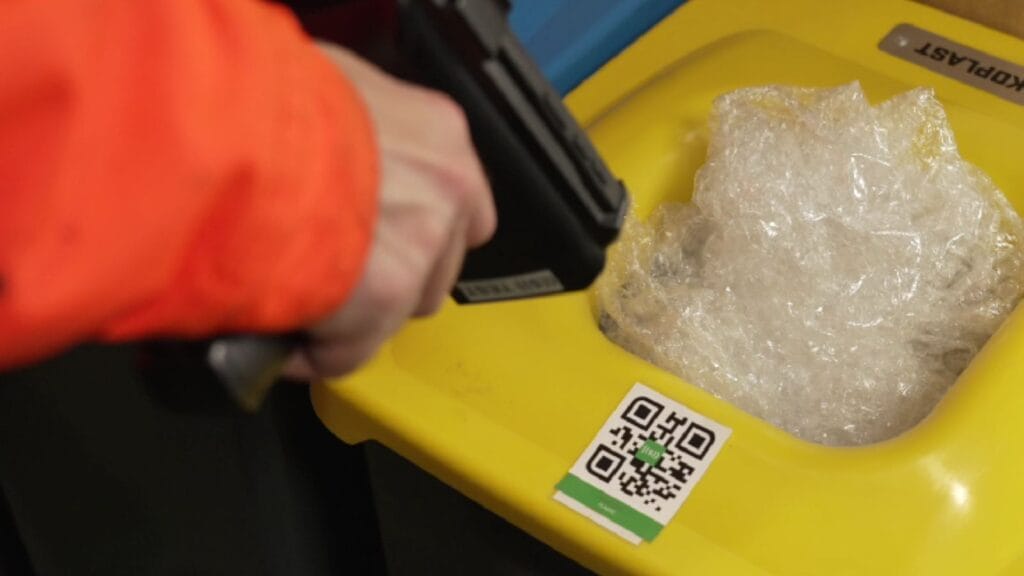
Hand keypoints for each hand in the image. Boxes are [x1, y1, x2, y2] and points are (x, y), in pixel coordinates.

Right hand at [284, 43, 495, 379]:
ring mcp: (424, 245)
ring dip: (360, 314)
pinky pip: (354, 349)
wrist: (236, 137)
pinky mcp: (388, 296)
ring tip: (305, 300)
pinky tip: (283, 338)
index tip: (380, 232)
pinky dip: (317, 352)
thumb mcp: (325, 81)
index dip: (415, 222)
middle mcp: (447, 189)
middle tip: (334, 268)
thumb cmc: (262, 99)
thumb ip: (352, 121)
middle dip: (392, 273)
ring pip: (404, 308)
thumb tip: (328, 142)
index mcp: (437, 132)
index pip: (458, 197)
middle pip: (440, 259)